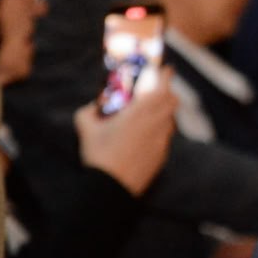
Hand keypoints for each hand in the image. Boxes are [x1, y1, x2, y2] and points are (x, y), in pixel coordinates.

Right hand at [75, 68, 177, 195]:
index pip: (162, 87)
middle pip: (172, 101)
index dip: (166, 76)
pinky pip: (166, 136)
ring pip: (170, 119)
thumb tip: (94, 105)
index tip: (166, 69)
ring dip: (164, 111)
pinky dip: (160, 129)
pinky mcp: (163, 155)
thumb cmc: (99, 155)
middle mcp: (156, 123)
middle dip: (166, 92)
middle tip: (156, 89)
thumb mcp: (86, 128)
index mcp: (140, 112)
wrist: (111, 187)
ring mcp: (162, 140)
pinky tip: (146, 135)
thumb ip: (88, 111)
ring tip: (149, 112)